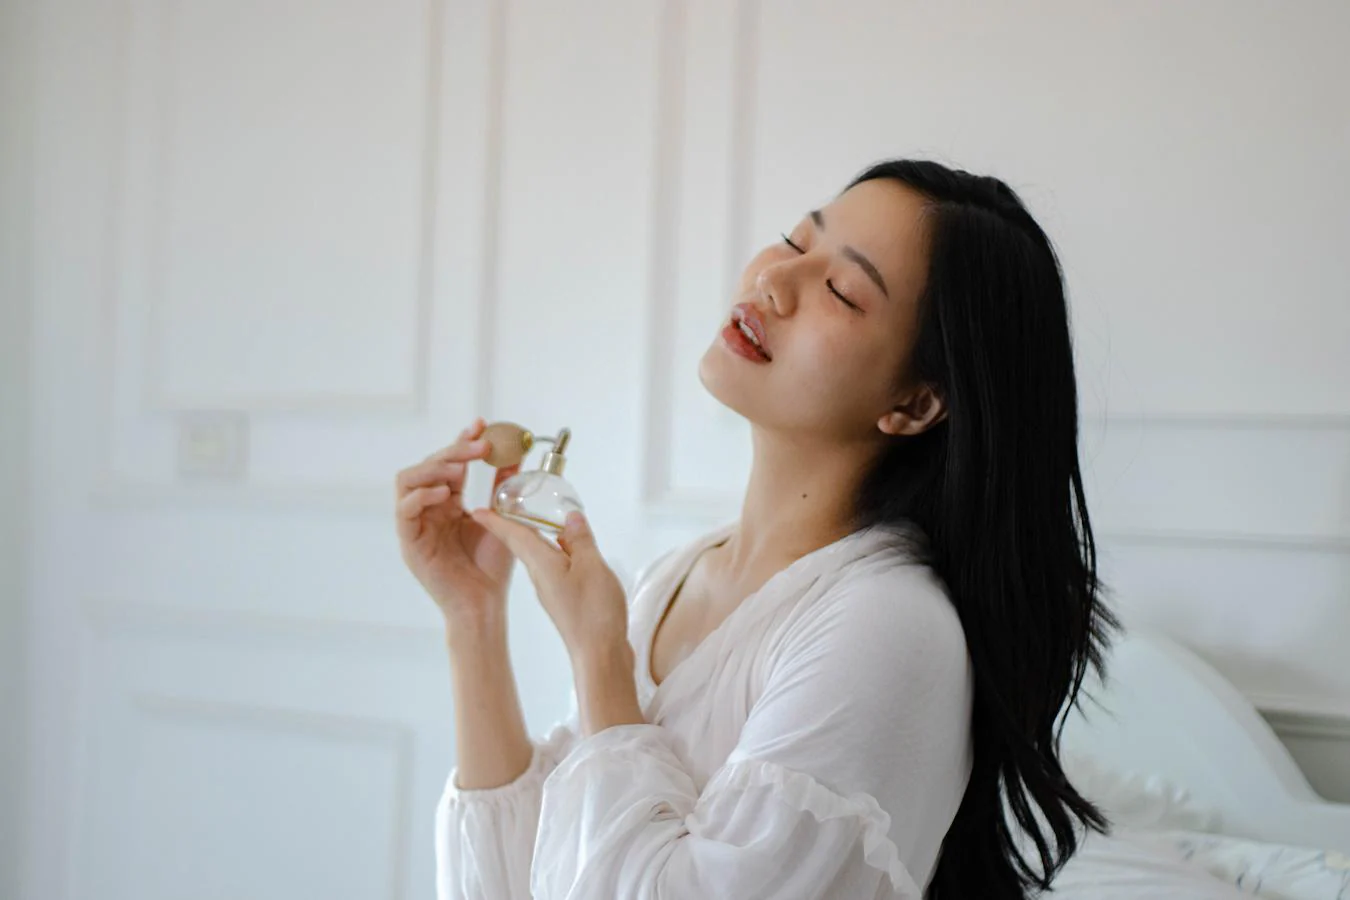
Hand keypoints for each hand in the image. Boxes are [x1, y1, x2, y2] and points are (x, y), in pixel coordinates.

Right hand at [395, 417, 521, 628]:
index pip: (449, 462)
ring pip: (407, 480)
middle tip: (479, 446)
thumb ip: (503, 486)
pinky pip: (403, 510)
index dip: (462, 441)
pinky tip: (445, 493)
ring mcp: (416, 524)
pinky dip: (421, 495)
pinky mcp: (408, 542)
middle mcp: (428, 508)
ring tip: (460, 470)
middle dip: (453, 450)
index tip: (483, 424)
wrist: (485, 603)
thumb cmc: (492, 566)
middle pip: (427, 465)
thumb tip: (516, 452)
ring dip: (432, 468)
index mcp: (447, 501)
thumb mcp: (502, 517)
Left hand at [469, 508, 629, 660]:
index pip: (513, 535)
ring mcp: (550, 590)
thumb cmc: (594, 610)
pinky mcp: (563, 600)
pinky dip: (556, 553)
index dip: (496, 519)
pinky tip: (569, 550)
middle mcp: (539, 576)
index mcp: (540, 564)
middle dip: (514, 523)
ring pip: (539, 556)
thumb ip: (580, 539)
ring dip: (537, 536)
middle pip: (523, 543)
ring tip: (542, 517)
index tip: (477, 509)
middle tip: (509, 502)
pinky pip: (554, 568)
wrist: (598, 654)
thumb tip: (570, 518)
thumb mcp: (591, 565)